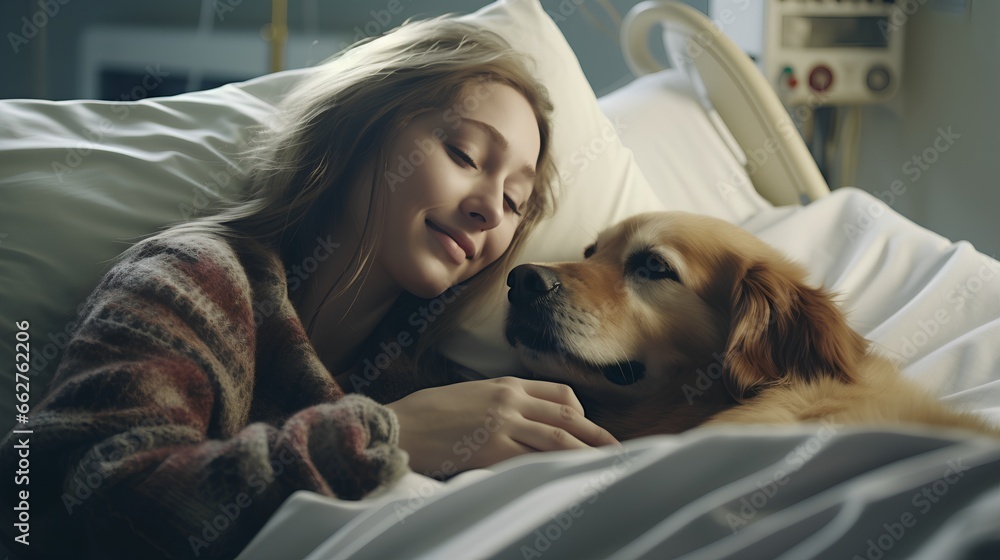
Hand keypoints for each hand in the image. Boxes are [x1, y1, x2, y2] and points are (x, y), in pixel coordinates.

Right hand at [386, 377, 618, 476]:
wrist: (399, 425)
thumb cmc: (428, 413)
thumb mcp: (471, 394)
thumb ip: (501, 402)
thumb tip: (523, 420)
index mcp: (505, 384)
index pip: (559, 393)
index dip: (581, 413)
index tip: (588, 429)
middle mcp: (510, 400)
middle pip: (567, 415)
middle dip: (597, 434)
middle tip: (619, 450)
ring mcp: (503, 423)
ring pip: (558, 438)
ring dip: (587, 453)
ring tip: (606, 466)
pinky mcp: (492, 449)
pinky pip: (533, 459)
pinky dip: (556, 468)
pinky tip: (568, 477)